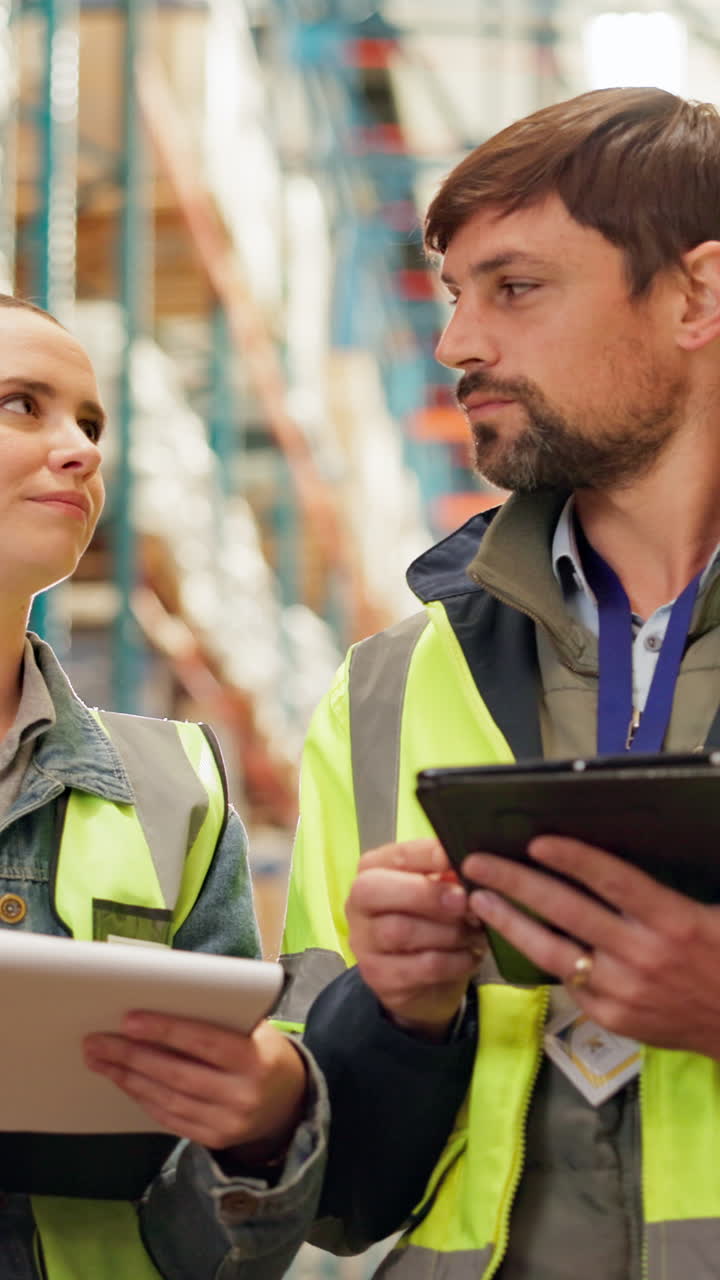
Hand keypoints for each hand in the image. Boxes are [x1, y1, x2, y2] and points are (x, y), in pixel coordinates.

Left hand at [83, 1014, 306, 1152]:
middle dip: (132, 1056)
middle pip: (177, 1074)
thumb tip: (163, 1003)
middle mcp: (242, 1096)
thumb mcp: (256, 1030)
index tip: (128, 1019)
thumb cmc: (264, 1051)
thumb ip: (220, 1020)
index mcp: (256, 1059)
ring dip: (128, 1078)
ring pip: (168, 1099)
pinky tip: (124, 1082)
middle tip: (97, 1041)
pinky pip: (170, 1118)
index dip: (165, 1030)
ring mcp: (228, 1123)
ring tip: (100, 1060)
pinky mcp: (214, 1140)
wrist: (290, 1103)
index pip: (204, 1042)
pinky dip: (143, 1098)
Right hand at [346, 838, 485, 1040]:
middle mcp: (357, 904)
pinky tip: (469, 955)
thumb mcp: (438, 891)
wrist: (424, 980)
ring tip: (474, 932)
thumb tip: (469, 866)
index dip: (426, 855)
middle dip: (426, 894)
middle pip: (377, 891)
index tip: (455, 858)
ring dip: (446, 931)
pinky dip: (453, 960)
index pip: (395, 856)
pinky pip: (420, 966)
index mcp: (372, 871)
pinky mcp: (379, 976)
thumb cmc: (431, 921)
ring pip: (400, 931)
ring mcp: (363, 943)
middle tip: (464, 901)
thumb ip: (447, 875)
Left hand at [464, 836, 719, 1056]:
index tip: (536, 842)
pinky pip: (570, 982)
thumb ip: (666, 889)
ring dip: (511, 923)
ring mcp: (623, 991)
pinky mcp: (612, 1018)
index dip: (573, 859)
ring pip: (554, 952)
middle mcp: (643, 954)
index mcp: (673, 920)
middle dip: (516, 883)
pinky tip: (520, 938)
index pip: (614, 880)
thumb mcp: (711, 913)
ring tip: (479, 900)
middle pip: (568, 910)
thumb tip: (615, 862)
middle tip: (478, 863)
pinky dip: (544, 958)